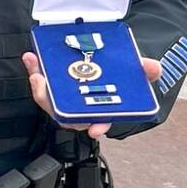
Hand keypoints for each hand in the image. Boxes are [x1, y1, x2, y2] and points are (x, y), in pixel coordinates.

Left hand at [22, 52, 162, 139]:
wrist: (107, 64)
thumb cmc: (119, 76)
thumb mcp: (134, 72)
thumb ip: (145, 71)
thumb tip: (155, 67)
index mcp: (102, 111)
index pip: (99, 124)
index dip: (98, 127)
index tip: (94, 130)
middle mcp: (80, 110)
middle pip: (64, 114)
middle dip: (51, 101)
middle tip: (43, 83)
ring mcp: (65, 100)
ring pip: (48, 100)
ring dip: (39, 86)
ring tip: (35, 70)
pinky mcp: (53, 88)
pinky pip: (42, 85)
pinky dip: (35, 70)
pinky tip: (31, 57)